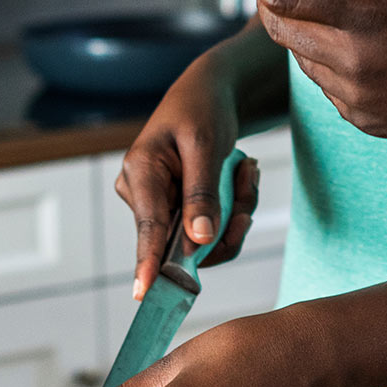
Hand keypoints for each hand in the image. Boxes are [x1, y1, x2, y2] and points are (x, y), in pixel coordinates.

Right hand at [115, 66, 262, 299]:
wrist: (209, 94)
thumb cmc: (201, 110)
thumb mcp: (206, 145)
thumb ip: (201, 194)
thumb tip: (197, 242)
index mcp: (140, 172)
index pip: (148, 227)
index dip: (148, 262)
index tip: (144, 293)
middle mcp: (142, 194)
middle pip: (185, 239)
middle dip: (227, 218)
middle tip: (246, 178)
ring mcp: (159, 205)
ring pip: (204, 239)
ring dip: (236, 210)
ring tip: (245, 170)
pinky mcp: (178, 212)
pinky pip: (211, 231)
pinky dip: (234, 208)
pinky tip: (240, 175)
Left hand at [255, 0, 386, 155]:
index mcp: (376, 17)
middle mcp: (360, 65)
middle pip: (279, 29)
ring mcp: (366, 101)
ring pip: (304, 59)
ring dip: (304, 29)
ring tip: (327, 1)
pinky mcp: (376, 123)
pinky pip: (330, 88)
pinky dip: (331, 60)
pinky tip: (357, 39)